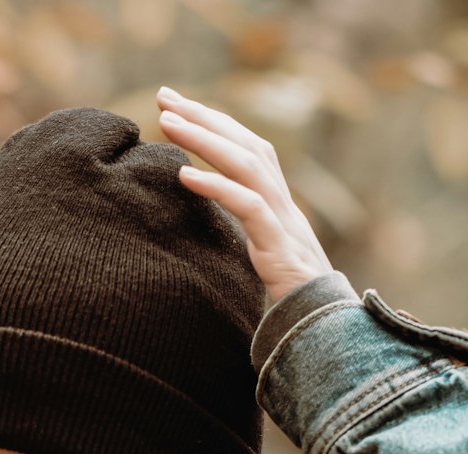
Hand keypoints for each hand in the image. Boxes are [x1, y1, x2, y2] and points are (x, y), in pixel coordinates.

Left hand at [156, 87, 334, 304]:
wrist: (321, 324)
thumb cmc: (288, 294)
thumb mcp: (259, 252)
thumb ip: (241, 228)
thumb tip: (205, 215)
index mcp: (275, 200)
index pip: (244, 147)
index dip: (213, 122)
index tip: (175, 105)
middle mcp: (281, 201)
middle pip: (244, 143)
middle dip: (204, 116)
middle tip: (164, 96)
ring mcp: (282, 221)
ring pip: (246, 164)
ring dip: (204, 139)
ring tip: (168, 122)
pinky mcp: (278, 247)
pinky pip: (247, 207)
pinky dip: (216, 187)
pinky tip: (185, 175)